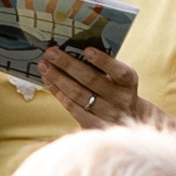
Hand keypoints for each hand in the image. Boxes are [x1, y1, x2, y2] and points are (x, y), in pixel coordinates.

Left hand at [39, 45, 161, 126]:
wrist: (130, 119)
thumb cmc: (118, 90)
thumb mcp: (120, 78)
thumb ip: (105, 67)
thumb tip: (75, 49)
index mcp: (129, 83)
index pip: (119, 72)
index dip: (104, 61)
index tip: (87, 50)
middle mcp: (120, 100)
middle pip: (92, 81)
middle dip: (68, 65)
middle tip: (51, 53)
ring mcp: (106, 115)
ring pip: (78, 95)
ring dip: (58, 78)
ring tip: (44, 65)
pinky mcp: (93, 126)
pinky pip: (72, 107)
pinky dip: (58, 93)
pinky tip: (48, 81)